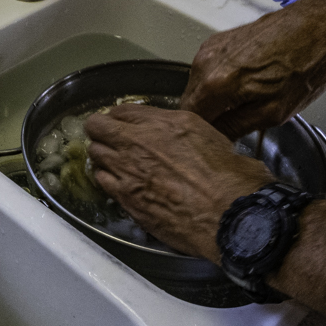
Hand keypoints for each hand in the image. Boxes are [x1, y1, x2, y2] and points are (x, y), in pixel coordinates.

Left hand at [84, 104, 272, 261]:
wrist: (228, 215)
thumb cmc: (230, 179)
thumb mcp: (211, 137)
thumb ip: (181, 131)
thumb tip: (172, 135)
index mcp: (166, 123)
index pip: (124, 110)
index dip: (121, 118)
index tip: (124, 124)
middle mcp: (140, 141)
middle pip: (98, 126)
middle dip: (101, 130)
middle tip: (110, 139)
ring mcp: (127, 169)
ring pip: (95, 152)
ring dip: (102, 155)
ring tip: (114, 162)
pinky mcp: (124, 196)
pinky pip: (101, 180)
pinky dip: (106, 179)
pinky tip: (118, 183)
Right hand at [181, 1, 325, 139]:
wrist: (323, 23)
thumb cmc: (308, 62)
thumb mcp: (274, 111)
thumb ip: (236, 127)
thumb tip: (216, 137)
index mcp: (216, 84)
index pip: (189, 122)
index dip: (201, 135)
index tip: (214, 142)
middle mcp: (205, 63)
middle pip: (189, 104)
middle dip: (205, 117)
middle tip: (230, 127)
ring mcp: (210, 49)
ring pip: (197, 87)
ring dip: (212, 100)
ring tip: (241, 103)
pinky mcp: (218, 41)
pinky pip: (206, 71)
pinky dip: (218, 82)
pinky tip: (244, 83)